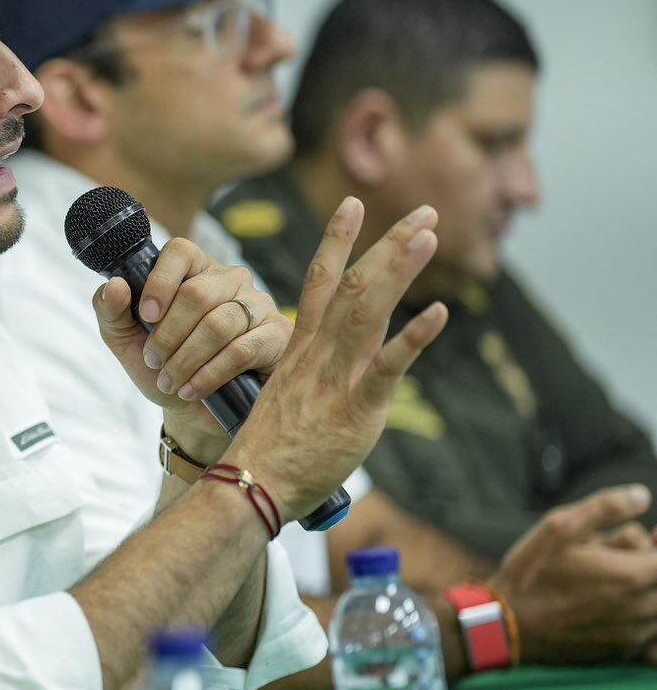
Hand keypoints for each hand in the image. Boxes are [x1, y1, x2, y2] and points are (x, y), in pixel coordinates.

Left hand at [93, 239, 289, 461]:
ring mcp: (258, 304)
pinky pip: (242, 350)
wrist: (193, 412)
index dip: (160, 281)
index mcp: (193, 270)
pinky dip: (209, 374)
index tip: (146, 314)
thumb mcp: (126, 341)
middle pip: (197, 293)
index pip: (180, 251)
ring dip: (186, 359)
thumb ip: (111, 311)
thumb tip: (114, 284)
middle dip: (168, 334)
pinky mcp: (277, 335)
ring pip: (219, 324)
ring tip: (169, 382)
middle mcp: (229, 279)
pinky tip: (191, 390)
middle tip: (154, 361)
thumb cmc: (162, 366)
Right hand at [223, 200, 446, 517]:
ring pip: (368, 311)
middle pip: (354, 285)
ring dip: (400, 270)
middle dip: (390, 244)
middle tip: (424, 212)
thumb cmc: (266, 451)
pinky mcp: (355, 409)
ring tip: (428, 236)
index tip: (352, 204)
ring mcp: (335, 378)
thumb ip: (308, 380)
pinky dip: (414, 338)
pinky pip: (387, 368)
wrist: (249, 485)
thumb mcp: (284, 400)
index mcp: (299, 349)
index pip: (318, 282)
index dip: (337, 240)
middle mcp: (317, 354)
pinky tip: (439, 313)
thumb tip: (322, 379)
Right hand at [491, 484, 656, 665]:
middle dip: (645, 563)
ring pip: (656, 605)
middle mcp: (641, 609)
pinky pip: (649, 633)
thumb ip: (606, 507)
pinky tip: (606, 606)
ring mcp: (634, 635)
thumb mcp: (558, 527)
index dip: (656, 542)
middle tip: (612, 555)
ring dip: (641, 590)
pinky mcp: (624, 652)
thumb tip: (642, 495)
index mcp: (632, 576)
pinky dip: (637, 616)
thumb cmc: (531, 574)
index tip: (643, 536)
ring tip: (604, 582)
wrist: (505, 626)